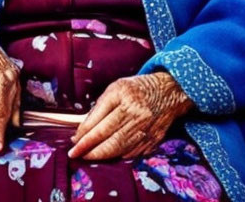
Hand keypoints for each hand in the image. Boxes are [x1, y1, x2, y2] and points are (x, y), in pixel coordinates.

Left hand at [69, 72, 192, 159]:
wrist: (171, 91)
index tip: (73, 142)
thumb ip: (100, 107)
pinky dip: (119, 156)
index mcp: (124, 96)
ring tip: (88, 157)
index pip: (99, 120)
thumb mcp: (116, 88)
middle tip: (75, 155)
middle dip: (89, 149)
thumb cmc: (138, 88)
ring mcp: (146, 128)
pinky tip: (110, 156)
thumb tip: (83, 129)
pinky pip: (133, 152)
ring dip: (101, 155)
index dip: (84, 134)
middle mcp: (135, 113)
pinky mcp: (154, 139)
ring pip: (119, 148)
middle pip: (108, 137)